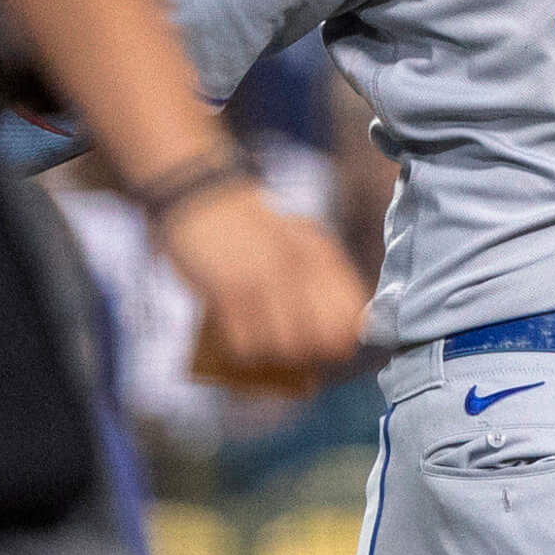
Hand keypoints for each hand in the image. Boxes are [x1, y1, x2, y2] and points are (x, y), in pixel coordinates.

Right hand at [154, 178, 367, 385]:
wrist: (203, 199)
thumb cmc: (254, 229)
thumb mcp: (301, 241)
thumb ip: (327, 278)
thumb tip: (349, 328)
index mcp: (322, 257)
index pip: (351, 319)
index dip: (340, 343)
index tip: (323, 346)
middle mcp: (300, 269)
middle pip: (323, 341)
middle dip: (310, 355)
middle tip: (291, 349)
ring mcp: (266, 281)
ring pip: (285, 349)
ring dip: (274, 355)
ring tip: (262, 340)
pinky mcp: (230, 292)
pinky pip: (247, 346)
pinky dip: (244, 351)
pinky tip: (239, 334)